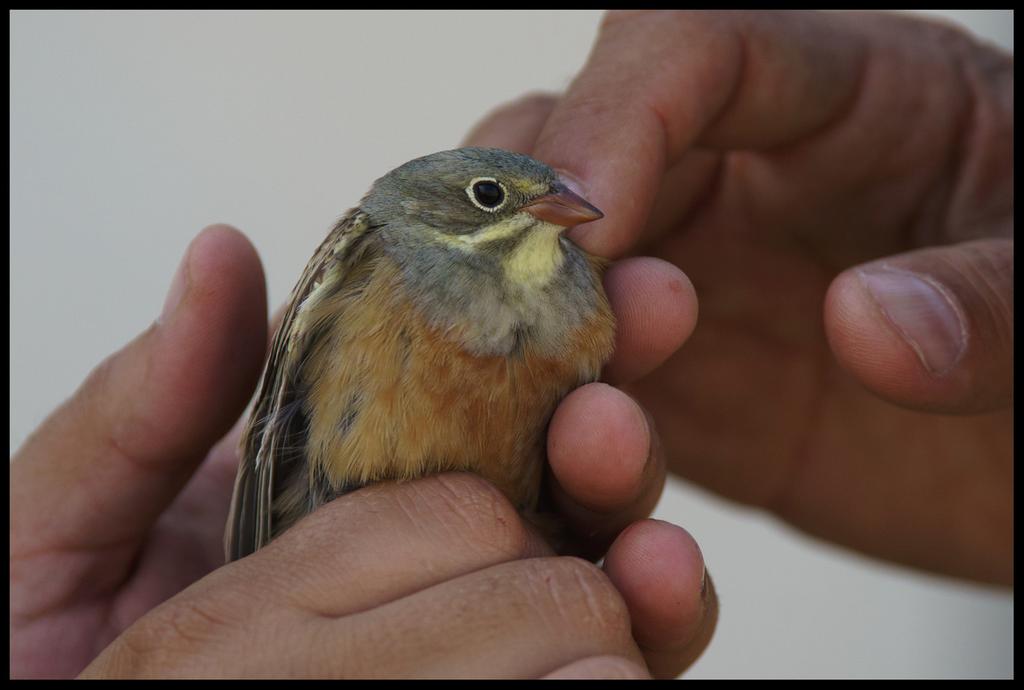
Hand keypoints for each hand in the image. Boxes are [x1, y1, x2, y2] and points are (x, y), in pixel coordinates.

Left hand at [10, 225, 713, 677]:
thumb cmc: (48, 667)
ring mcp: (473, 632)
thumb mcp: (68, 522)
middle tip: (645, 324)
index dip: (528, 313)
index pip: (453, 380)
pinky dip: (656, 624)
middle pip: (545, 458)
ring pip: (595, 553)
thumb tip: (225, 251)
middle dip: (602, 388)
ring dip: (635, 499)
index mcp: (336, 475)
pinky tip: (662, 586)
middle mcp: (419, 547)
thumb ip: (147, 405)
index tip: (591, 259)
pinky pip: (607, 663)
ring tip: (630, 464)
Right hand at [465, 10, 1011, 584]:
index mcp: (836, 94)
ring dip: (532, 352)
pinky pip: (582, 402)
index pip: (687, 50)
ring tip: (595, 433)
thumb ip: (991, 301)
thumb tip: (868, 324)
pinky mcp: (677, 394)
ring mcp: (691, 286)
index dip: (614, 118)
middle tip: (544, 322)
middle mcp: (733, 179)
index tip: (591, 217)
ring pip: (544, 279)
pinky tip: (592, 489)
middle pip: (567, 152)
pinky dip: (560, 443)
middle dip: (529, 232)